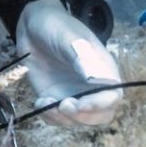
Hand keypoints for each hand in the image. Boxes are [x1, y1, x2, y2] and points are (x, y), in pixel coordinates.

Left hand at [16, 0, 121, 126]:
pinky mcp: (57, 98)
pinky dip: (49, 117)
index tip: (80, 104)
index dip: (100, 105)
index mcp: (103, 69)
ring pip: (78, 120)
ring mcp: (74, 94)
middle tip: (62, 106)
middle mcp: (92, 86)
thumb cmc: (56, 26)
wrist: (32, 26)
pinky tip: (39, 101)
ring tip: (45, 101)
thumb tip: (96, 78)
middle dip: (83, 117)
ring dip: (62, 119)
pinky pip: (58, 118)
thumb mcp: (68, 36)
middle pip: (101, 115)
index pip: (113, 96)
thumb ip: (82, 56)